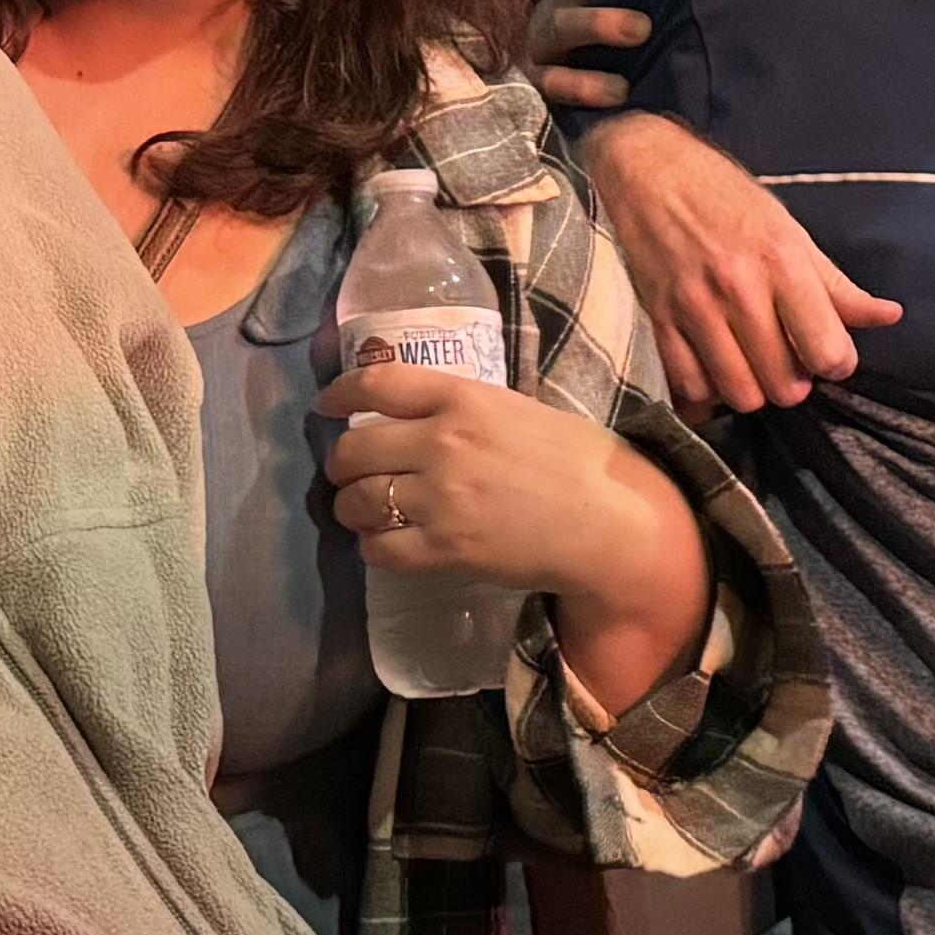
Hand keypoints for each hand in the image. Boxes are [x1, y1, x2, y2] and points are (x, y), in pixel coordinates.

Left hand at [319, 366, 692, 623]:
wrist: (609, 520)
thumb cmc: (572, 458)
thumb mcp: (514, 408)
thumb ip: (461, 407)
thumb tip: (410, 413)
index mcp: (462, 397)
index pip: (375, 384)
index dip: (338, 394)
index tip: (325, 406)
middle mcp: (443, 442)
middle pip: (353, 449)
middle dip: (340, 464)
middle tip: (347, 474)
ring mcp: (442, 498)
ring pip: (358, 501)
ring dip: (350, 508)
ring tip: (361, 512)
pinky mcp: (447, 549)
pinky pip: (381, 549)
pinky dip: (373, 548)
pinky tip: (384, 545)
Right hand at [531, 0, 652, 117]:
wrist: (523, 91)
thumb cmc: (590, 47)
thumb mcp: (600, 8)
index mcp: (567, 1)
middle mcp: (545, 33)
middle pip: (564, 23)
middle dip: (599, 24)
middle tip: (642, 29)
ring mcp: (535, 73)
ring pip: (551, 76)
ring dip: (583, 83)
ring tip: (621, 91)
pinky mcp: (533, 110)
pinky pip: (546, 115)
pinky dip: (569, 121)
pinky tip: (602, 125)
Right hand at [578, 115, 898, 415]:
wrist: (649, 170)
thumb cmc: (726, 197)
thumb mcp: (789, 230)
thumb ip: (836, 284)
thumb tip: (889, 316)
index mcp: (782, 261)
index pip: (826, 349)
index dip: (836, 363)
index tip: (829, 354)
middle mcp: (740, 287)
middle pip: (783, 382)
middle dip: (794, 382)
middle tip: (789, 361)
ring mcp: (695, 306)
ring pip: (739, 392)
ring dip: (753, 390)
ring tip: (753, 367)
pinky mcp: (659, 319)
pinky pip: (689, 385)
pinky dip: (707, 394)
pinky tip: (716, 374)